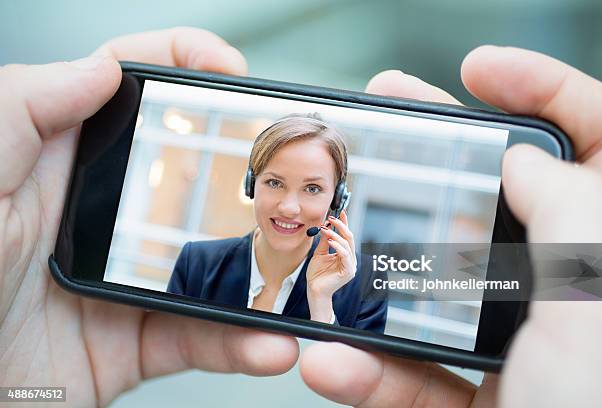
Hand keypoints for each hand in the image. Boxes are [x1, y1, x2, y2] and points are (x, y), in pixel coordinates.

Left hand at [0, 27, 297, 406]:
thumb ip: (21, 113)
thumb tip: (100, 69)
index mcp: (56, 166)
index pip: (125, 91)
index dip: (180, 63)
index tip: (228, 69)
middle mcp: (98, 216)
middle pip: (185, 170)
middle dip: (243, 163)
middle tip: (286, 165)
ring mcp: (123, 278)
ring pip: (208, 260)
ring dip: (257, 266)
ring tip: (293, 264)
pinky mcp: (134, 340)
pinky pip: (200, 337)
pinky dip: (238, 342)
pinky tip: (266, 342)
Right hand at [300, 46, 601, 406]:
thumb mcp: (600, 303)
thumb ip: (568, 213)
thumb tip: (524, 160)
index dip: (547, 89)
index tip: (478, 71)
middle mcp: (577, 293)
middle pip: (503, 199)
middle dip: (439, 158)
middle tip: (384, 125)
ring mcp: (528, 347)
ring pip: (446, 289)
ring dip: (379, 281)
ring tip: (329, 252)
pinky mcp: (488, 400)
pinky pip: (423, 376)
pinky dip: (375, 375)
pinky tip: (334, 367)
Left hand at [306, 210, 356, 322]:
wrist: (315, 290)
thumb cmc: (317, 275)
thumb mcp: (320, 254)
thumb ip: (325, 242)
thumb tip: (326, 227)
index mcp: (345, 254)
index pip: (346, 236)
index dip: (345, 223)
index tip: (340, 212)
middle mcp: (350, 259)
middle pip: (350, 238)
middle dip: (341, 226)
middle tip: (331, 218)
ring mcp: (350, 265)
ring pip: (347, 245)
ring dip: (336, 235)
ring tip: (326, 229)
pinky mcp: (348, 272)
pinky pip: (345, 255)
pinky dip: (338, 246)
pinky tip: (330, 241)